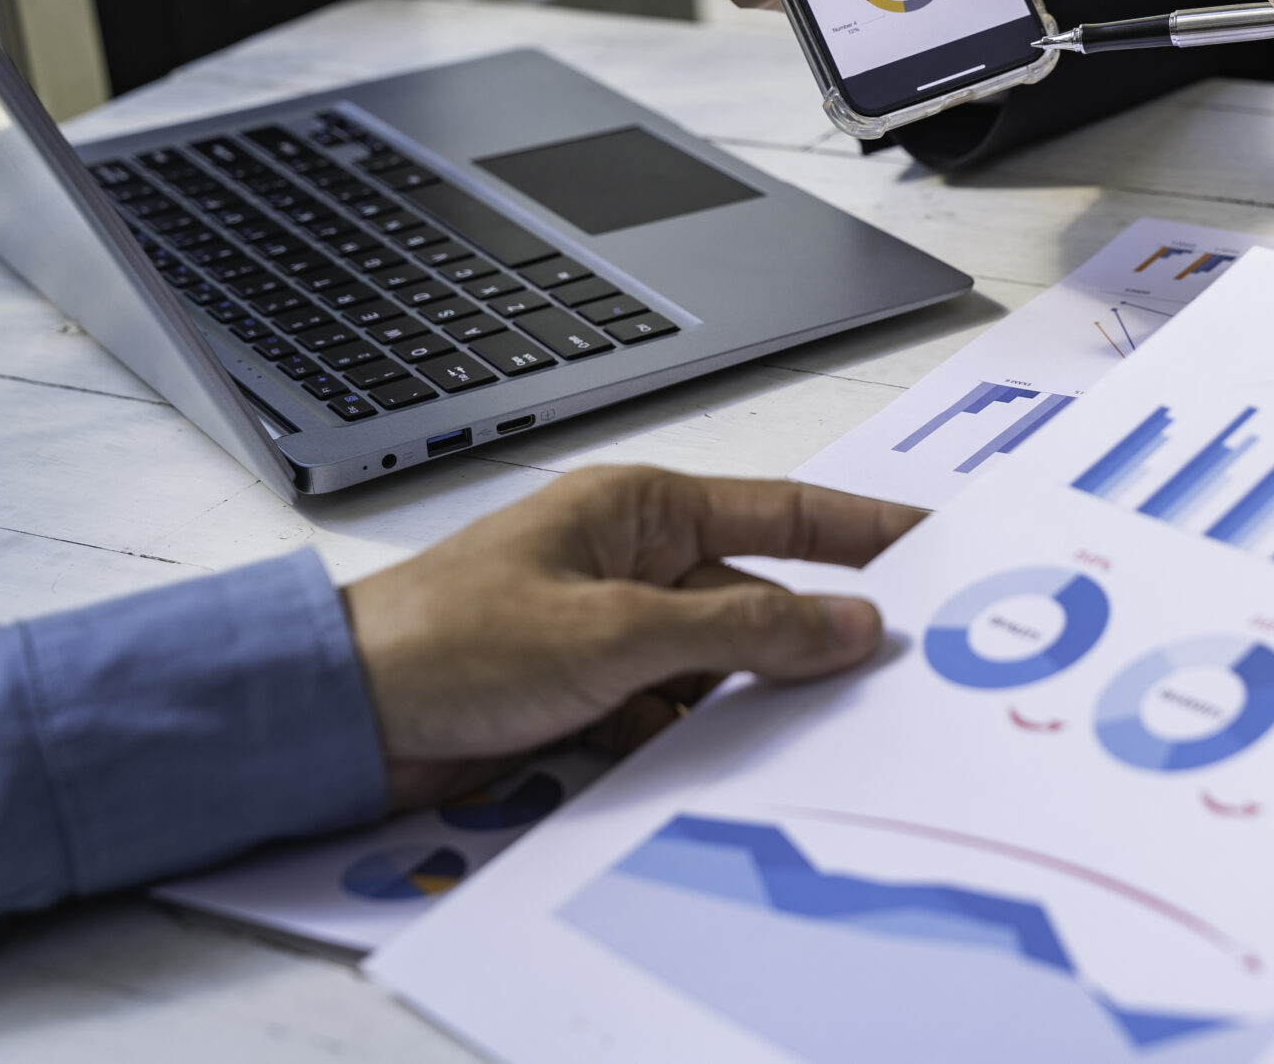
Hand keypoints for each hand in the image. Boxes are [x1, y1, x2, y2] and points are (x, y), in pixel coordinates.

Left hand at [340, 464, 921, 808]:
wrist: (337, 721)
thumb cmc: (447, 643)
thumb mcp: (613, 635)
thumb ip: (741, 633)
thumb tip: (849, 626)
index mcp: (641, 510)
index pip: (784, 513)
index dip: (865, 528)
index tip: (937, 542)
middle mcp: (633, 561)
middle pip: (758, 602)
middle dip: (805, 644)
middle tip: (880, 682)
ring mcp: (610, 631)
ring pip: (720, 667)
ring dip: (743, 703)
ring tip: (790, 736)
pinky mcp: (587, 694)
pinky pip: (673, 715)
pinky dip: (690, 740)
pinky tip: (702, 763)